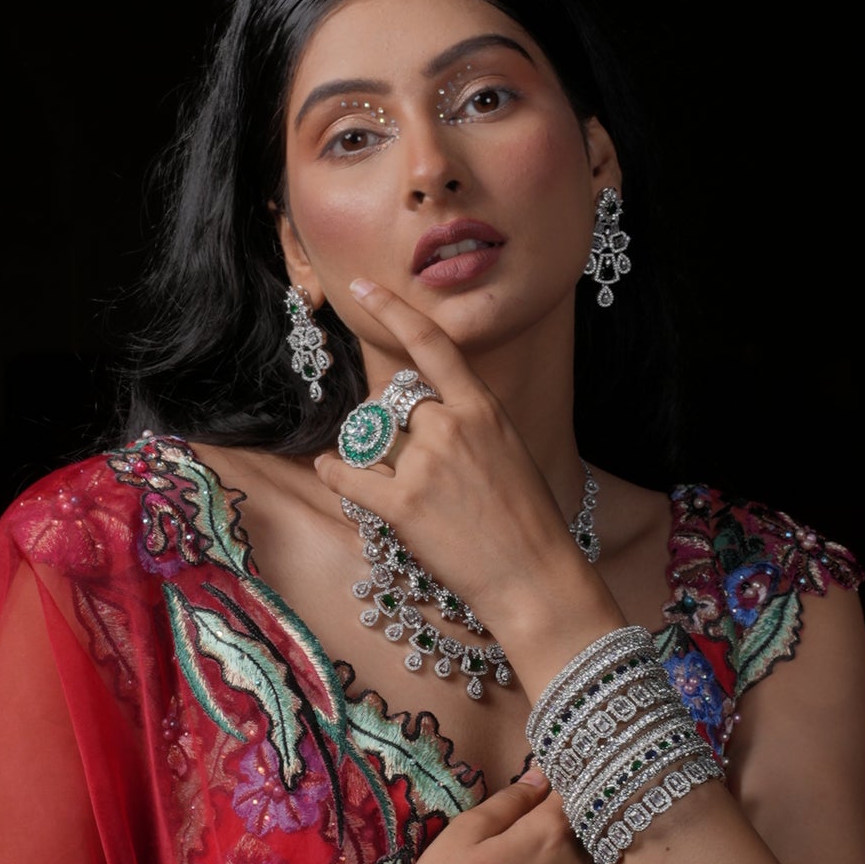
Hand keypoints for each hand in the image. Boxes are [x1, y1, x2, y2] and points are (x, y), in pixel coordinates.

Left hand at [312, 280, 621, 662]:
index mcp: (482, 408)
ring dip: (368, 453)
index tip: (365, 289)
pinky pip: (349, 477)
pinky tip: (330, 472)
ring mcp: (426, 465)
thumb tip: (426, 413)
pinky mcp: (403, 506)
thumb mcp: (509, 451)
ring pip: (371, 439)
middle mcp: (452, 427)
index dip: (394, 310)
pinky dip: (334, 473)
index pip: (432, 345)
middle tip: (406, 459)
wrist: (534, 575)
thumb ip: (470, 424)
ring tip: (386, 479)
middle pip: (393, 402)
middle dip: (389, 425)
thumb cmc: (527, 520)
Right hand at [374, 766, 631, 863]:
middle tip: (602, 804)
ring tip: (623, 850)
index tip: (577, 770)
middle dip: (608, 815)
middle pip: (612, 833)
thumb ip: (509, 802)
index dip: (581, 777)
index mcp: (547, 835)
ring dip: (630, 862)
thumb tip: (544, 777)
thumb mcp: (462, 834)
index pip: (582, 793)